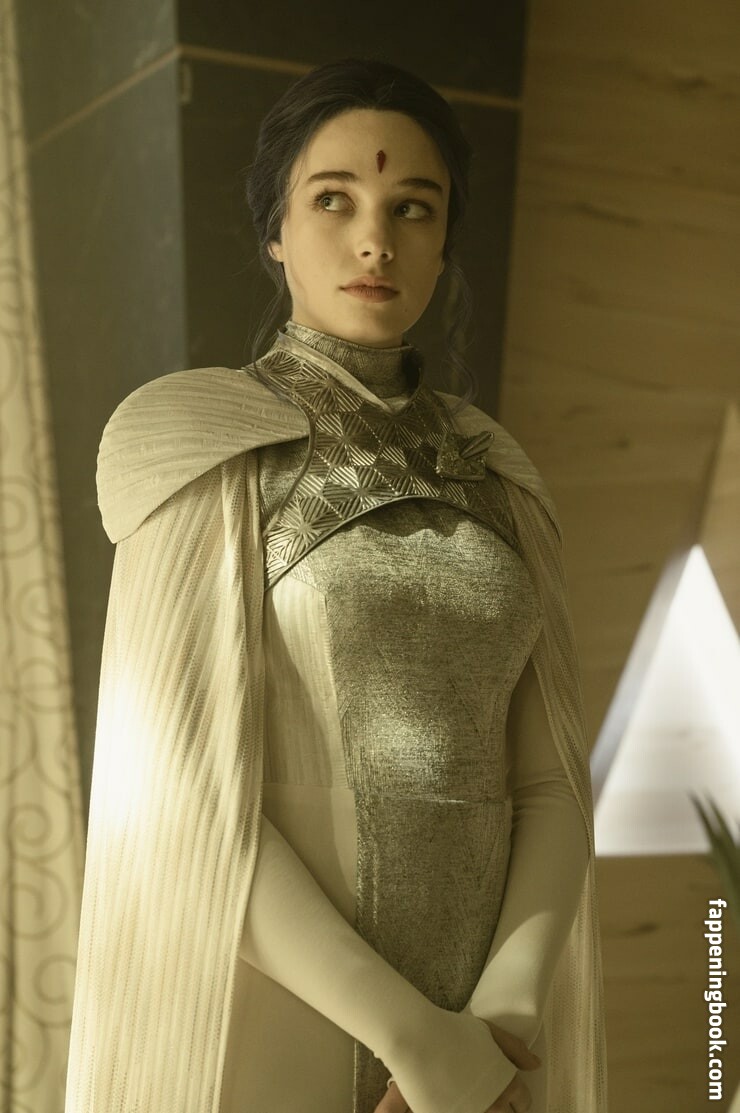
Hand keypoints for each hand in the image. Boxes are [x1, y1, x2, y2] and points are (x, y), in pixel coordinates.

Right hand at [372, 1019, 540, 1112]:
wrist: (418, 1039)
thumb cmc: (454, 1031)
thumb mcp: (490, 1032)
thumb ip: (516, 1050)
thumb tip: (535, 1065)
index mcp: (507, 1084)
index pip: (523, 1103)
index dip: (517, 1097)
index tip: (507, 1092)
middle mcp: (494, 1104)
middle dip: (503, 1108)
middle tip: (490, 1096)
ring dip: (485, 1110)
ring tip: (475, 1099)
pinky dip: (466, 1110)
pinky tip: (459, 1102)